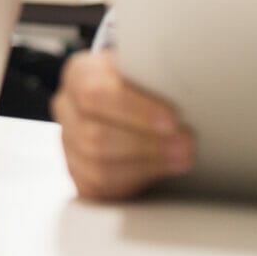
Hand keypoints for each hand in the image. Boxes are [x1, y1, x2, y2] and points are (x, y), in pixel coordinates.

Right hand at [51, 50, 194, 199]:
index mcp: (79, 74)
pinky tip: (158, 174)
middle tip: (186, 145)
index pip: (95, 93)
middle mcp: (66, 109)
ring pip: (96, 166)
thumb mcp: (146, 68)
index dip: (135, 110)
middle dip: (147, 144)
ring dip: (145, 166)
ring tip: (180, 159)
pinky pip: (99, 187)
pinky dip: (133, 183)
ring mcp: (68, 144)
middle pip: (94, 135)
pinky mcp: (78, 174)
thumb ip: (156, 75)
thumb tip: (190, 81)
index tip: (173, 119)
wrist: (131, 102)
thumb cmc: (143, 83)